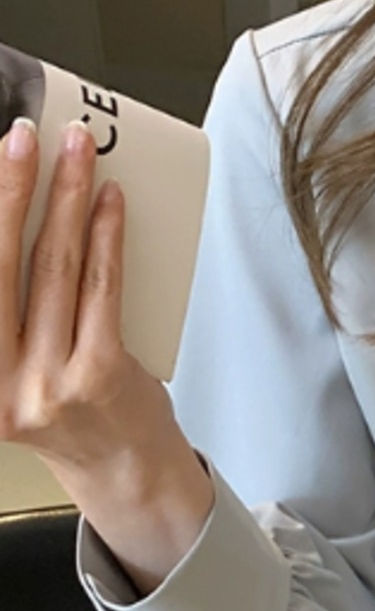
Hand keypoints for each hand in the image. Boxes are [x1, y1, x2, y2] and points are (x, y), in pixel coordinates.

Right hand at [0, 115, 211, 593]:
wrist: (127, 475)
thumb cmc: (76, 415)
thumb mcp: (20, 373)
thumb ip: (13, 316)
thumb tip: (19, 226)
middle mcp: (0, 381)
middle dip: (10, 189)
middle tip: (22, 136)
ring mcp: (48, 380)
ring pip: (53, 269)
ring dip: (66, 202)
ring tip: (75, 154)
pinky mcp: (99, 374)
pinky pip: (101, 290)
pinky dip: (105, 239)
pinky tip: (109, 204)